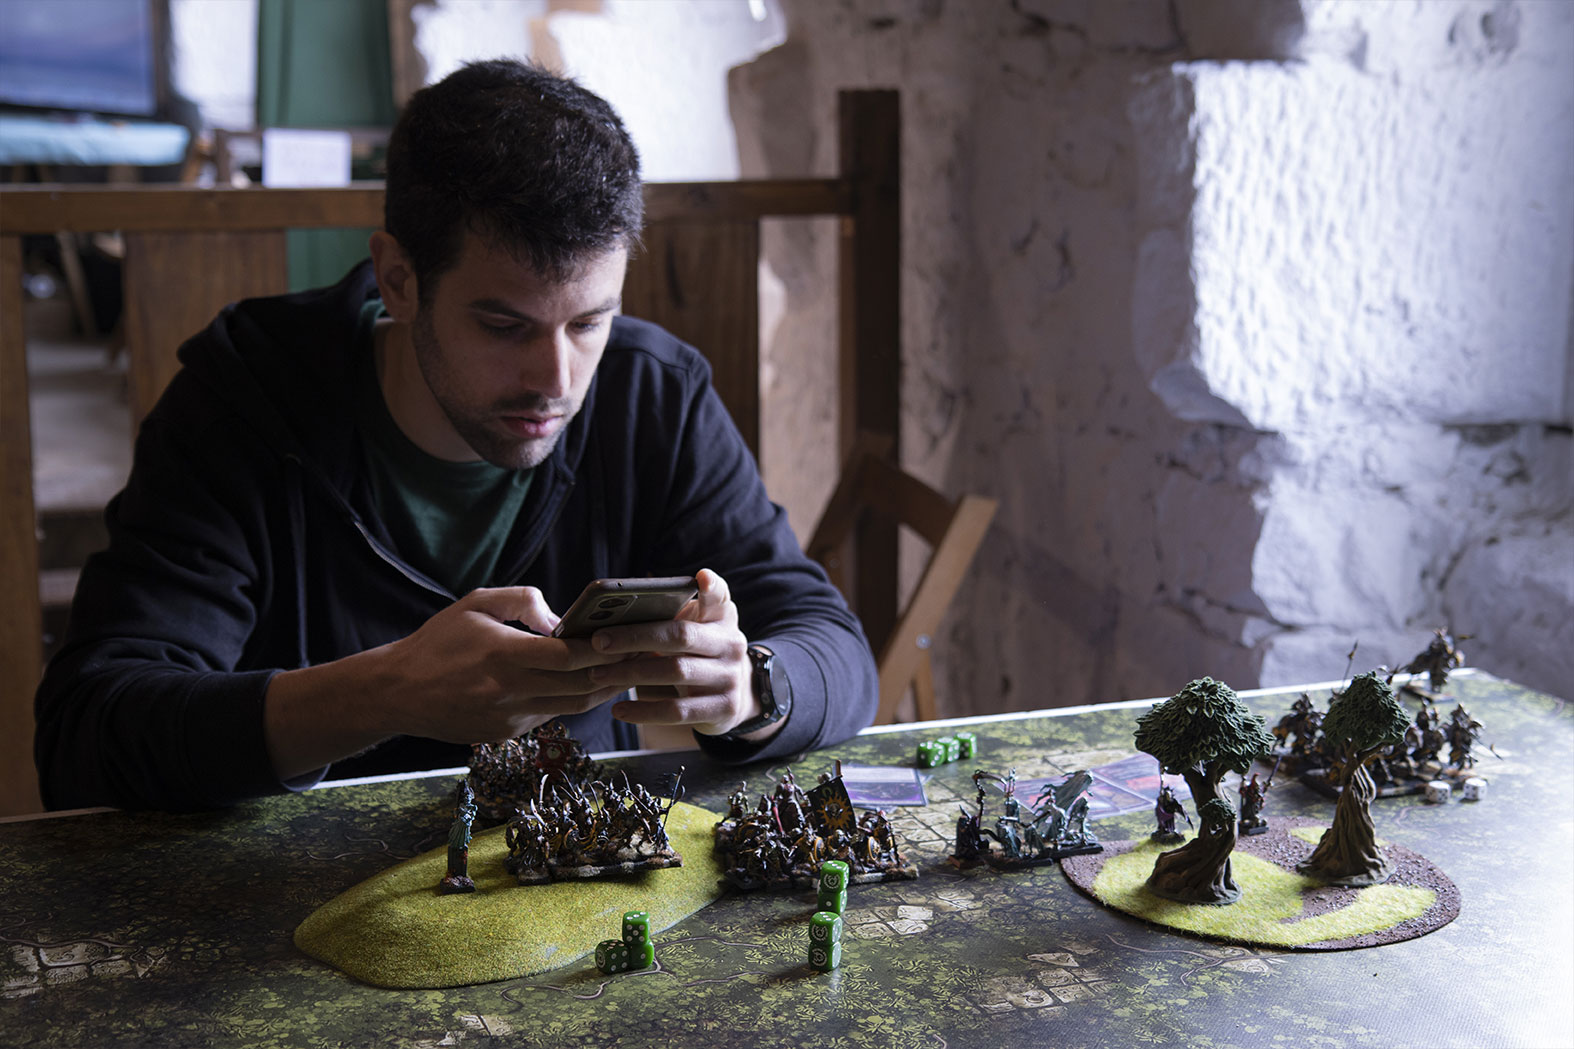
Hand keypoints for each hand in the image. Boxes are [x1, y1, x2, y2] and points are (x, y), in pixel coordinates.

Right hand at [382, 587, 631, 741]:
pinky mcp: (507, 733)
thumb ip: (522, 600)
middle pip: (581, 686)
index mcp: (504, 655)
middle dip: (617, 671)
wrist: (397, 692)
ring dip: (603, 690)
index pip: (570, 656)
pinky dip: (574, 700)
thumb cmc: (438, 641)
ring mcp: (510, 717)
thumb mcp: (476, 604)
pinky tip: (590, 684)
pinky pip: (551, 715)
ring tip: (628, 670)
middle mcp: (510, 691)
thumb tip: (562, 617)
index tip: (631, 636)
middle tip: (646, 655)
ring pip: (573, 706)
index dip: (605, 649)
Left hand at [592, 569, 771, 738]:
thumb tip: (614, 615)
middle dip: (636, 637)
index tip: (701, 577)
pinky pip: (676, 711)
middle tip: (598, 640)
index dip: (712, 587)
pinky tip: (618, 710)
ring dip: (631, 673)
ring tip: (597, 674)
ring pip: (675, 672)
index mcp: (722, 619)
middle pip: (681, 636)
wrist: (738, 696)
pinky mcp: (722, 708)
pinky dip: (643, 711)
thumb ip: (672, 616)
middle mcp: (731, 645)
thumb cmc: (701, 654)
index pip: (720, 598)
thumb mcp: (699, 629)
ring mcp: (729, 677)